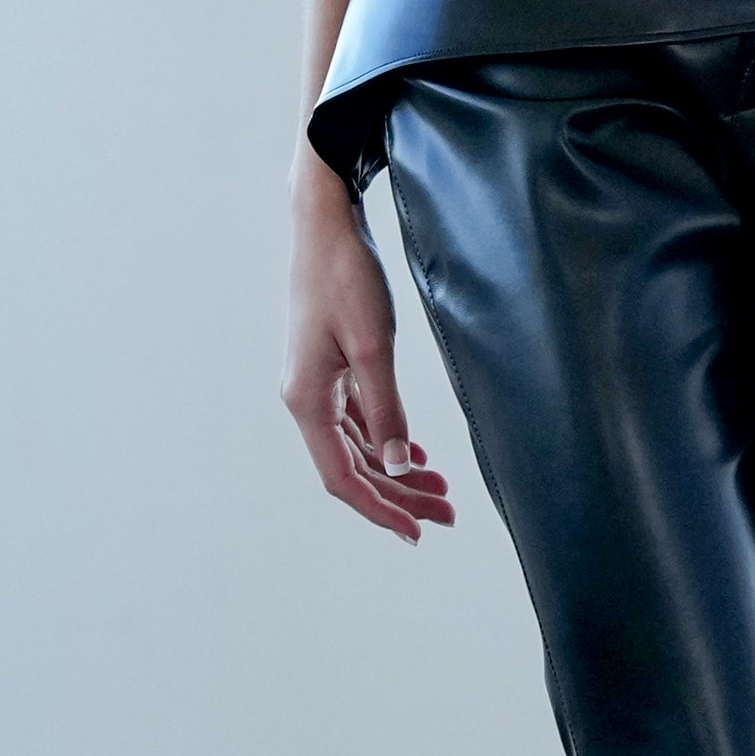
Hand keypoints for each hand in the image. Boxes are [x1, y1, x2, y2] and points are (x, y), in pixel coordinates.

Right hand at [284, 159, 456, 538]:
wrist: (326, 223)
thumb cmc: (345, 276)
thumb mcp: (372, 345)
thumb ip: (387, 408)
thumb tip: (397, 465)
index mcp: (307, 401)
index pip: (343, 477)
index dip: (380, 509)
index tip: (417, 532)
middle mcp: (306, 399)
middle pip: (353, 467)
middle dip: (399, 494)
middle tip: (447, 513)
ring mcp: (318, 384)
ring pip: (358, 446)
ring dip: (396, 469)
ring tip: (441, 488)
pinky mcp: (332, 367)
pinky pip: (358, 420)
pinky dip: (387, 440)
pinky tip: (414, 453)